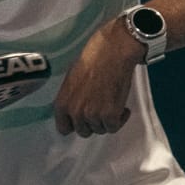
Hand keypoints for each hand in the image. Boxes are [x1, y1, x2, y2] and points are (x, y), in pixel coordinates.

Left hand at [53, 20, 140, 138]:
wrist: (112, 52)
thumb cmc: (92, 59)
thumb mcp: (71, 79)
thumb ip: (71, 98)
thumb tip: (75, 106)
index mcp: (62, 103)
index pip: (63, 128)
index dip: (74, 125)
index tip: (82, 121)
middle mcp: (75, 113)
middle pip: (83, 131)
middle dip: (92, 122)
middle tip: (100, 110)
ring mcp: (93, 116)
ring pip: (100, 129)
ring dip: (106, 120)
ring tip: (111, 104)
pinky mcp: (110, 115)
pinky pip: (113, 127)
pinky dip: (120, 119)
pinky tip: (122, 108)